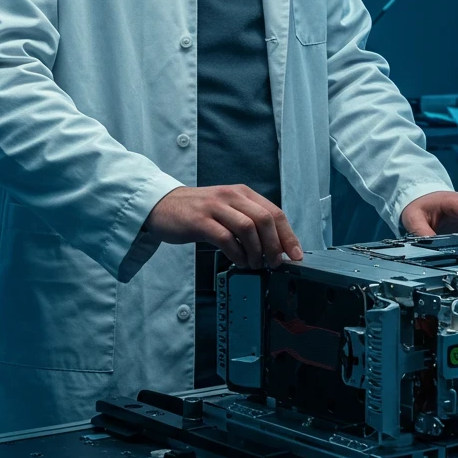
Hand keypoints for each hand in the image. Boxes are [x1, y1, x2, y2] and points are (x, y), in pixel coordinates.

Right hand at [144, 184, 302, 268]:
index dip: (288, 235)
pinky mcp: (199, 221)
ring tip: (255, 264)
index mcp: (242, 193)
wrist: (162, 205)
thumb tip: (275, 246)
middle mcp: (231, 196)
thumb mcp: (227, 209)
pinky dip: (237, 253)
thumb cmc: (198, 211)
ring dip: (256, 251)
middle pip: (264, 219)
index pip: (274, 212)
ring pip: (248, 228)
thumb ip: (248, 221)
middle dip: (275, 245)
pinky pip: (225, 238)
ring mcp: (215, 207)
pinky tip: (238, 261)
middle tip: (274, 263)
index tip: (295, 255)